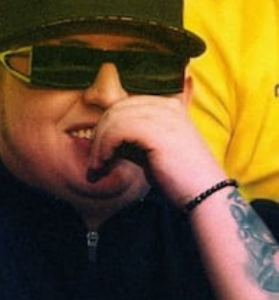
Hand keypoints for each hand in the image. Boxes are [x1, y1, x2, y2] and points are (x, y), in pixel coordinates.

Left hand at [87, 95, 223, 200]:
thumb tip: (99, 135)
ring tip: (97, 168)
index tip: (100, 154)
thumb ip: (130, 137)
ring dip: (98, 146)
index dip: (106, 128)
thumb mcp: (149, 149)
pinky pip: (115, 132)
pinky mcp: (156, 131)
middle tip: (95, 163)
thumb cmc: (176, 176)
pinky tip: (104, 165)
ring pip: (112, 120)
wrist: (204, 195)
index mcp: (167, 105)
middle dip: (99, 136)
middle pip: (115, 110)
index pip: (124, 106)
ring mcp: (163, 116)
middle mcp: (166, 105)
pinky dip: (103, 149)